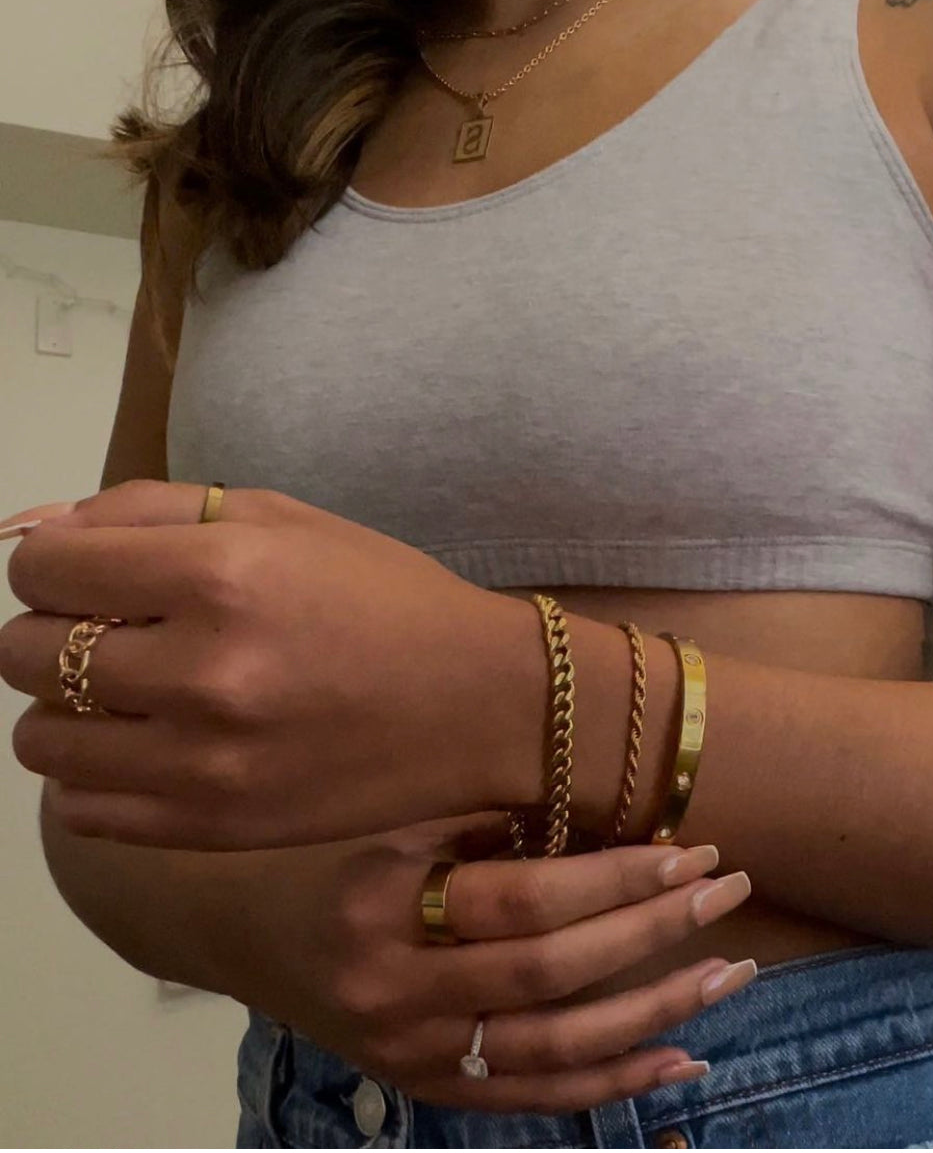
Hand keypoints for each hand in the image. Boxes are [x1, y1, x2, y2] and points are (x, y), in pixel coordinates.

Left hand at [2, 480, 522, 848]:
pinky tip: (151, 745)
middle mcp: (202, 671)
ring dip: (66, 706)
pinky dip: (96, 771)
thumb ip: (154, 509)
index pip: (44, 568)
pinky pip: (79, 807)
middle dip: (51, 629)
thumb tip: (42, 533)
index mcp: (224, 573)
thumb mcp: (285, 519)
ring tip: (131, 693)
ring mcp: (203, 763)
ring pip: (38, 738)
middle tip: (115, 629)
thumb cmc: (386, 597)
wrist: (480, 705)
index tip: (83, 572)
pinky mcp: (209, 829)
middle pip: (23, 652)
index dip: (49, 562)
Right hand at [230, 835, 754, 1115]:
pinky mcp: (427, 1090)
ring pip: (557, 1050)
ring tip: (731, 974)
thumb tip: (607, 806)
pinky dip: (614, 1083)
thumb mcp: (392, 814)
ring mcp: (413, 1055)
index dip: (615, 875)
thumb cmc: (334, 850)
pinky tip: (681, 1059)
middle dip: (653, 930)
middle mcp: (398, 990)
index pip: (524, 898)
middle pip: (552, 973)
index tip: (690, 847)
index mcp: (385, 902)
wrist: (245, 927)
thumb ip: (486, 813)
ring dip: (655, 1012)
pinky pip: (534, 1099)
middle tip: (729, 891)